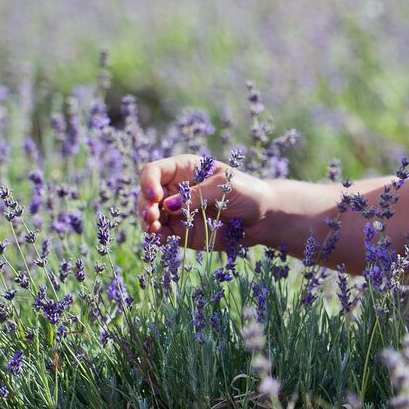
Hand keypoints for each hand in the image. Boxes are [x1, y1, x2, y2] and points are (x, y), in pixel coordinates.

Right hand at [136, 154, 274, 251]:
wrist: (263, 218)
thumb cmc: (248, 192)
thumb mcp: (225, 186)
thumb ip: (198, 195)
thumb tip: (169, 206)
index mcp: (184, 169)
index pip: (154, 171)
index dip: (148, 182)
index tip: (155, 197)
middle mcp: (176, 190)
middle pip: (146, 195)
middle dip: (145, 205)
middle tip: (152, 217)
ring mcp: (177, 212)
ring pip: (149, 215)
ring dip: (147, 222)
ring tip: (154, 229)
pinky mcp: (181, 232)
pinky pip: (161, 234)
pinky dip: (156, 237)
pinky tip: (158, 239)